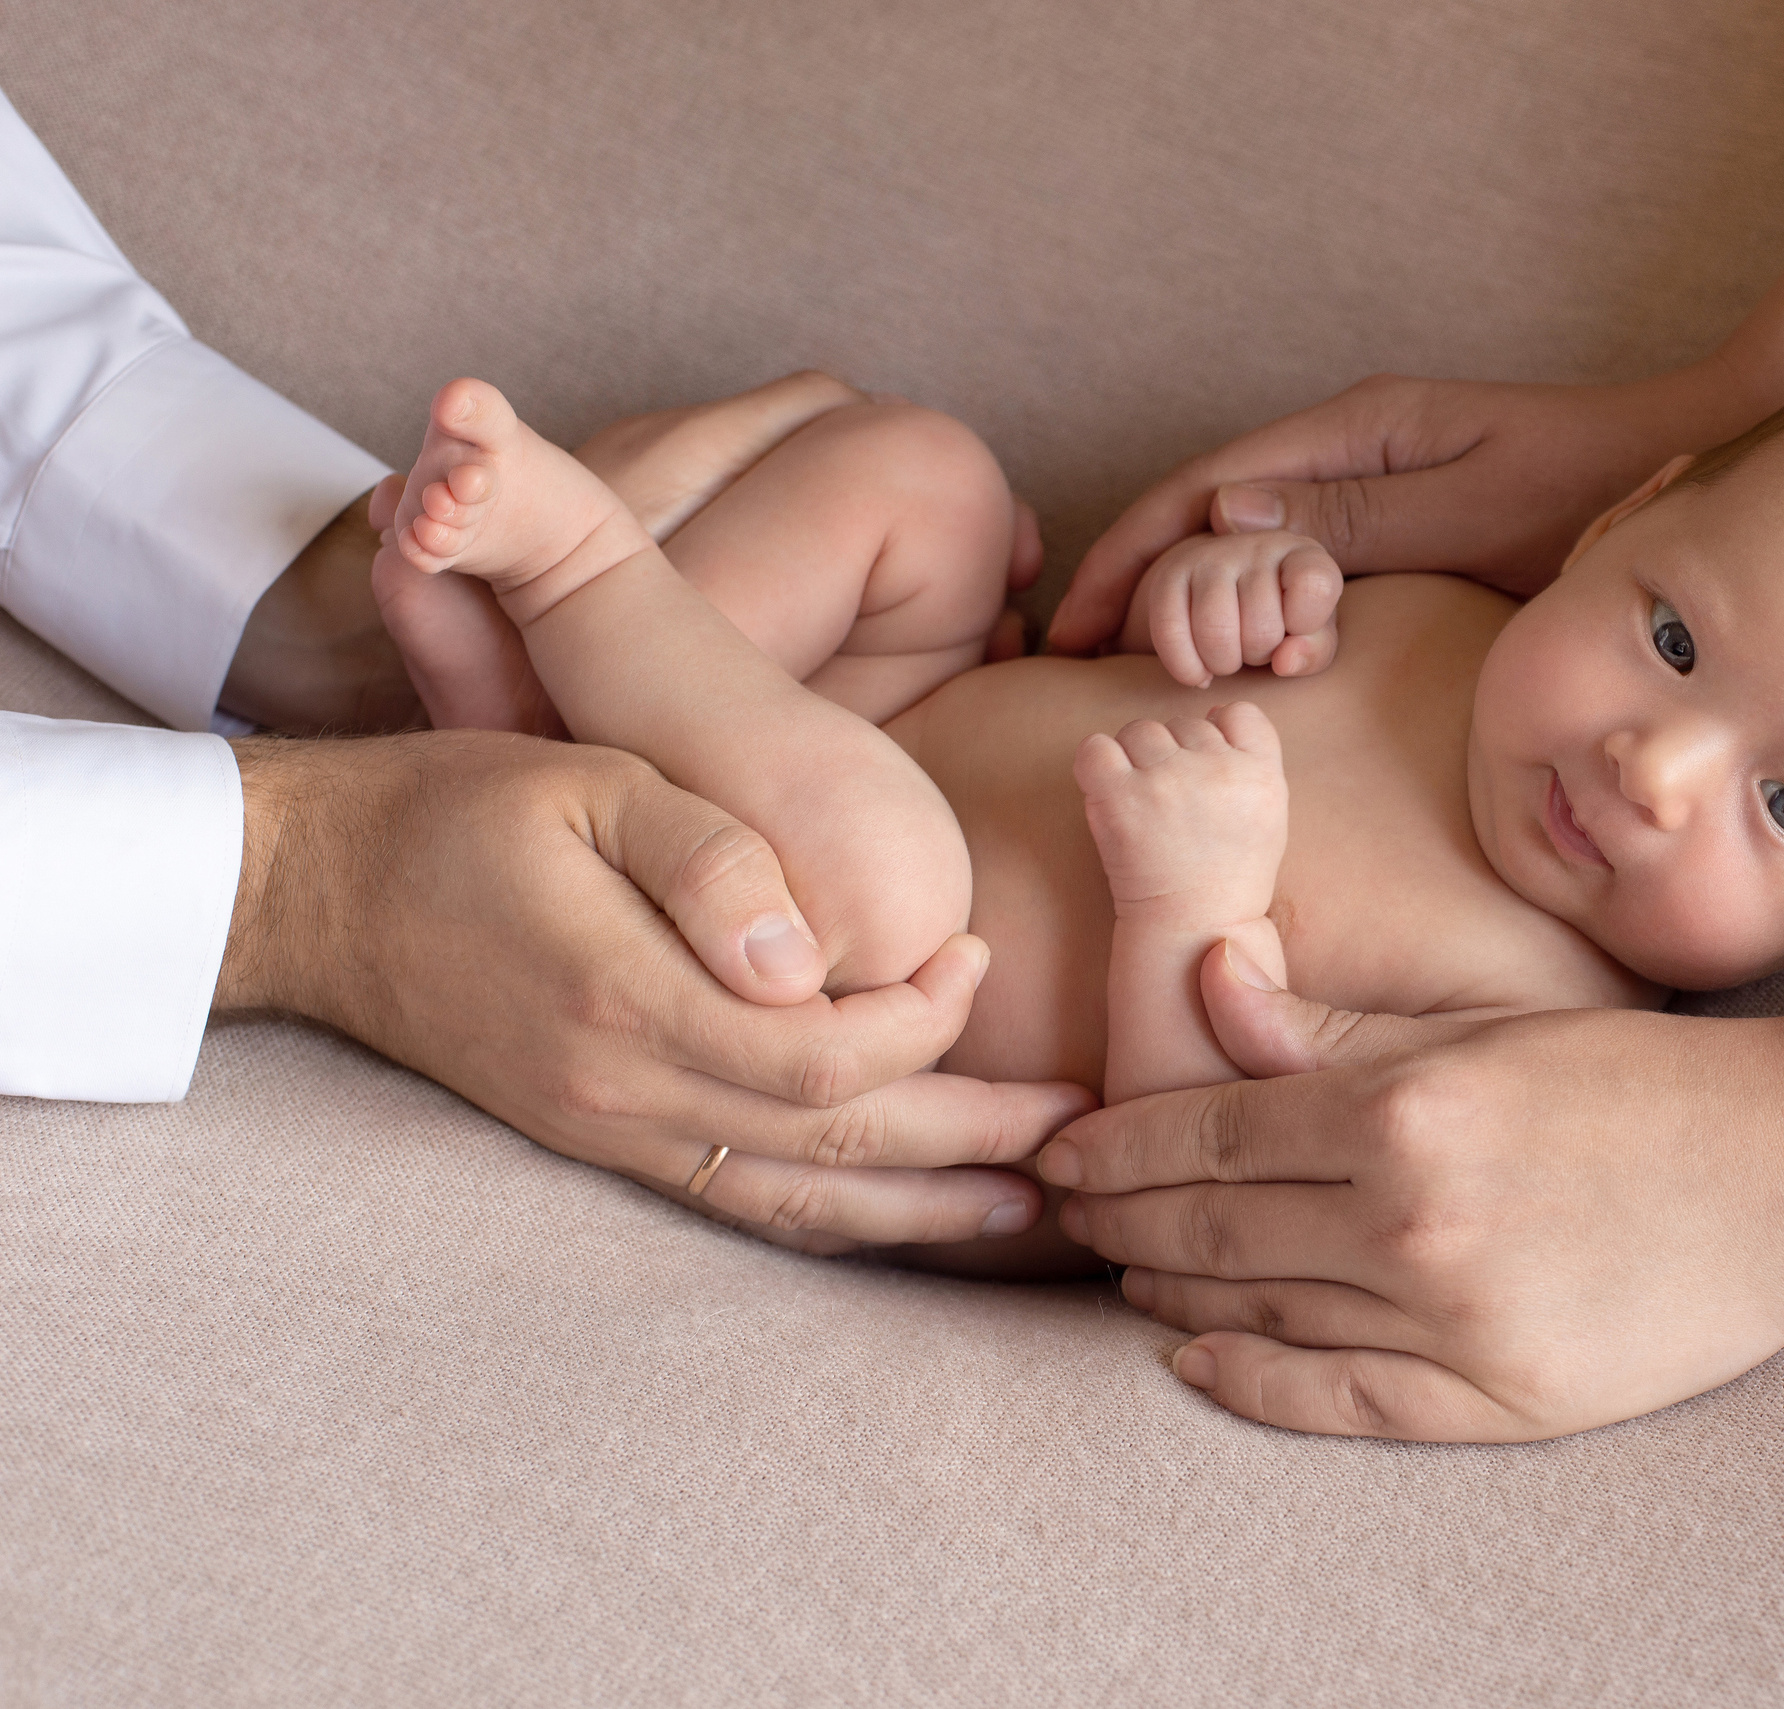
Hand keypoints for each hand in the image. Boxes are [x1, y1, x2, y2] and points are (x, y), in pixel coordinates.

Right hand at [219, 730, 1092, 1249]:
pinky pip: (737, 1202)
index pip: (826, 1058)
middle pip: (834, 1146)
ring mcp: (609, 1131)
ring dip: (919, 1206)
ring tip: (1028, 1204)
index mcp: (631, 1001)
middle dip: (969, 1142)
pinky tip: (898, 1210)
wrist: (320, 887)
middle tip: (1079, 1125)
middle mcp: (625, 1093)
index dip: (926, 1024)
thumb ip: (706, 862)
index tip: (979, 957)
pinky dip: (833, 1212)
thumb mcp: (591, 782)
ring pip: (793, 1202)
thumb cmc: (464, 809)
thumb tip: (803, 956)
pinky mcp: (600, 1138)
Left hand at [1036, 943, 1783, 1440]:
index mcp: (1403, 1106)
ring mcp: (1453, 1319)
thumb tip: (1206, 987)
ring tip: (1123, 1275)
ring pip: (1257, 1316)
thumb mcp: (1488, 1028)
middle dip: (1115, 1221)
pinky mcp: (1501, 1397)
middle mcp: (1410, 1217)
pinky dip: (1250, 1384)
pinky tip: (1196, 1362)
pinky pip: (1337, 1401)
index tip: (1064, 1151)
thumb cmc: (1645, 1081)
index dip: (1116, 1148)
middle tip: (1063, 1215)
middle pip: (1208, 1229)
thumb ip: (1336, 1025)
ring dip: (1168, 1296)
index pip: (1204, 1134)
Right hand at [1051, 367, 1735, 654]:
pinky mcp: (1399, 511)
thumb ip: (1358, 519)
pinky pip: (1289, 554)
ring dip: (1172, 586)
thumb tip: (1225, 525)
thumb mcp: (1474, 509)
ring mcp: (1371, 475)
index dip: (1127, 555)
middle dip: (1128, 573)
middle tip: (1065, 654)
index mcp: (1354, 430)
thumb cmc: (1593, 487)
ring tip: (1114, 657)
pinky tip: (1214, 640)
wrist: (1683, 457)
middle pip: (1201, 508)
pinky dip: (1234, 592)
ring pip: (1238, 533)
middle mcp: (1348, 444)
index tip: (1070, 623)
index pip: (1202, 491)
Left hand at [1076, 703, 1287, 921]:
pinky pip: (1095, 747)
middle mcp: (1216, 770)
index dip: (1219, 733)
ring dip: (1135, 759)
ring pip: (1140, 730)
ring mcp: (1166, 780)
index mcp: (1262, 773)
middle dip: (1174, 755)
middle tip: (1171, 806)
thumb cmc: (1229, 875)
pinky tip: (1108, 793)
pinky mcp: (1119, 796)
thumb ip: (1252, 760)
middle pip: (1183, 723)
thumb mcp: (1270, 814)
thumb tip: (1210, 712)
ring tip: (1141, 804)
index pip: (1239, 712)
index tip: (1208, 769)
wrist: (1194, 928)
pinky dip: (1096, 764)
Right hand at [1120, 532, 1342, 686]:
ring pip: (1215, 631)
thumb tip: (1284, 661)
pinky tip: (1200, 672)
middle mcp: (1257, 544)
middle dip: (1260, 655)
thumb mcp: (1311, 638)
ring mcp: (1211, 555)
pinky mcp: (1170, 574)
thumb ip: (1313, 650)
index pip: (1315, 586)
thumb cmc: (1282, 624)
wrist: (1230, 602)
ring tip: (1231, 655)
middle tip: (1258, 646)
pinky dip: (1187, 667)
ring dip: (1224, 663)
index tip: (1297, 628)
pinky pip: (1170, 630)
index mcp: (1304, 553)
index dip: (1307, 624)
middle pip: (1263, 629)